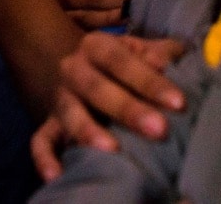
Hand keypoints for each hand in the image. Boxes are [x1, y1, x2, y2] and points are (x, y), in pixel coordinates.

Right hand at [30, 32, 188, 180]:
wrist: (81, 70)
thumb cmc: (124, 64)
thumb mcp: (141, 50)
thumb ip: (161, 52)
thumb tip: (167, 63)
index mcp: (97, 46)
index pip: (121, 60)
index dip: (149, 80)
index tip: (179, 103)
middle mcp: (73, 69)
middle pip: (96, 86)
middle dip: (128, 109)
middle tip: (159, 129)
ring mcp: (60, 98)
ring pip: (70, 113)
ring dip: (89, 131)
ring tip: (112, 150)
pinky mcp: (49, 125)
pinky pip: (41, 141)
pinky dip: (44, 158)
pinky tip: (56, 175)